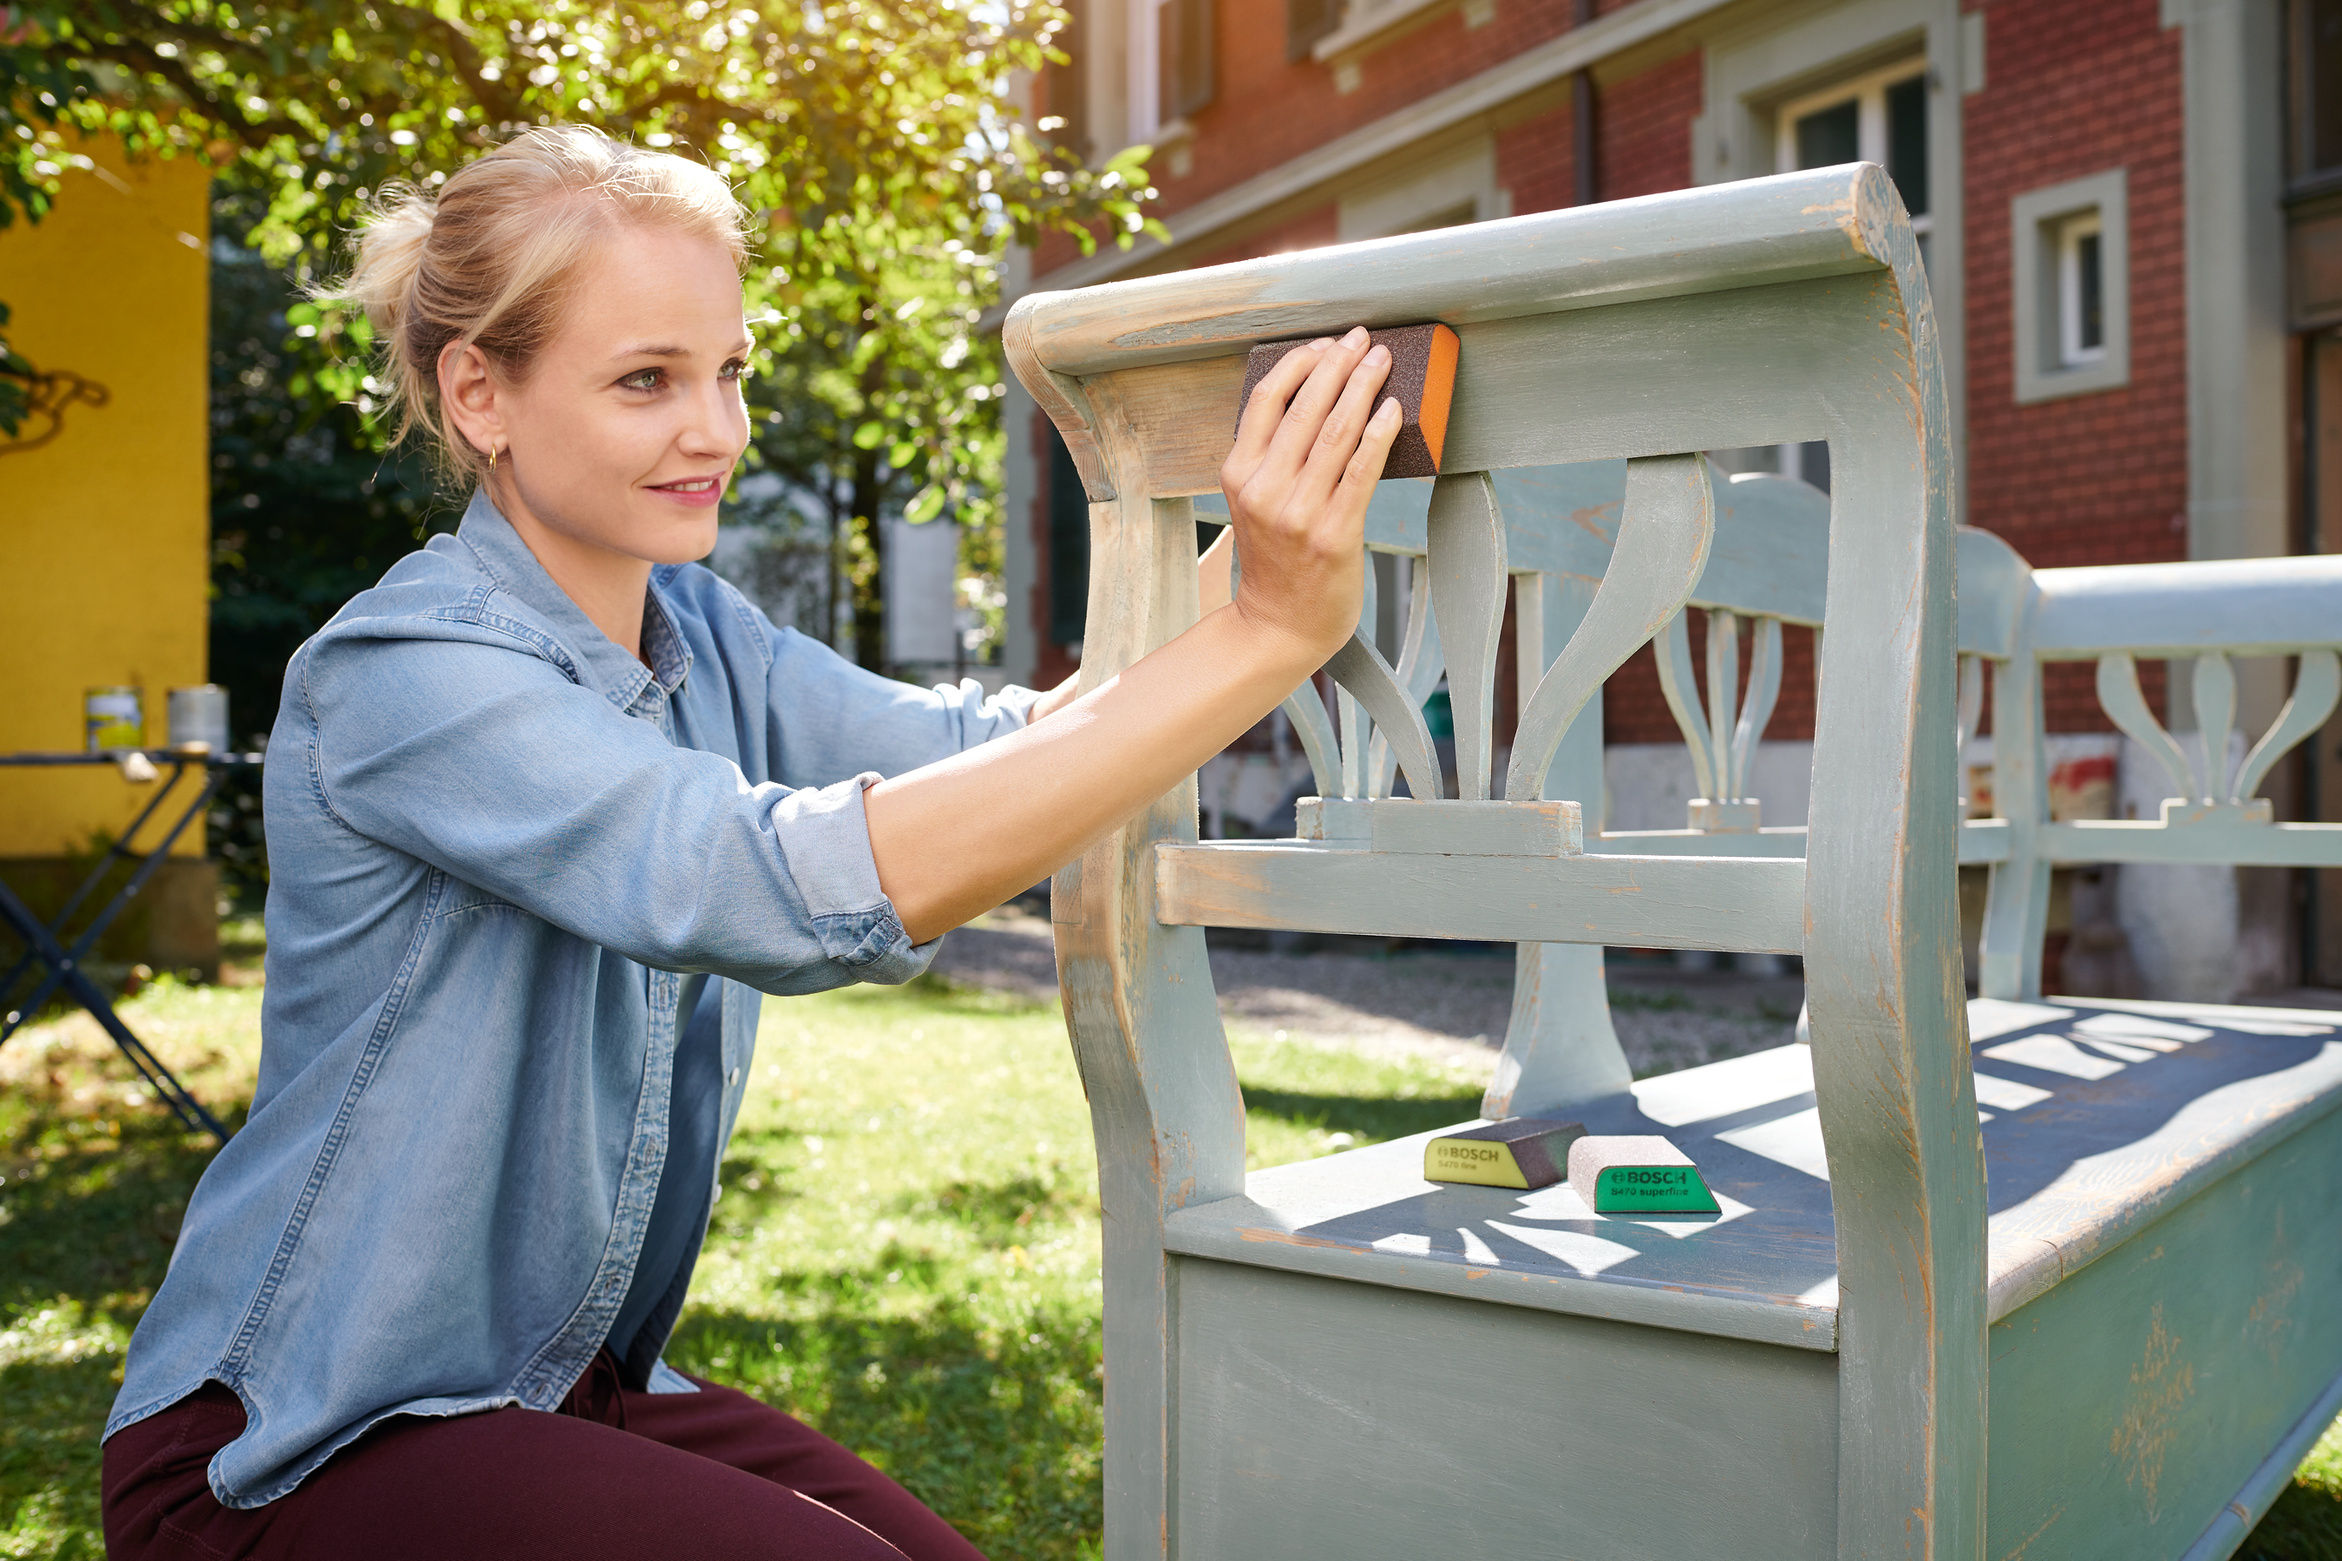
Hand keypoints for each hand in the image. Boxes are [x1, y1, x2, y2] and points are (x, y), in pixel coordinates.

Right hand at [1218, 326, 1401, 661]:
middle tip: (1363, 339)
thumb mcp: (1254, 501)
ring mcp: (1299, 512)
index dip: (1300, 362)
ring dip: (1364, 387)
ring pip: (1336, 432)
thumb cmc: (1274, 560)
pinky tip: (1393, 409)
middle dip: (1339, 364)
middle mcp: (1265, 490)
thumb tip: (1318, 399)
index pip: (1266, 399)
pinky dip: (1380, 434)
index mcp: (1239, 474)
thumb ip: (1271, 457)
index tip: (1326, 344)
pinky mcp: (1335, 533)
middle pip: (1305, 407)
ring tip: (1383, 361)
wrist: (1279, 625)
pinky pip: (1362, 471)